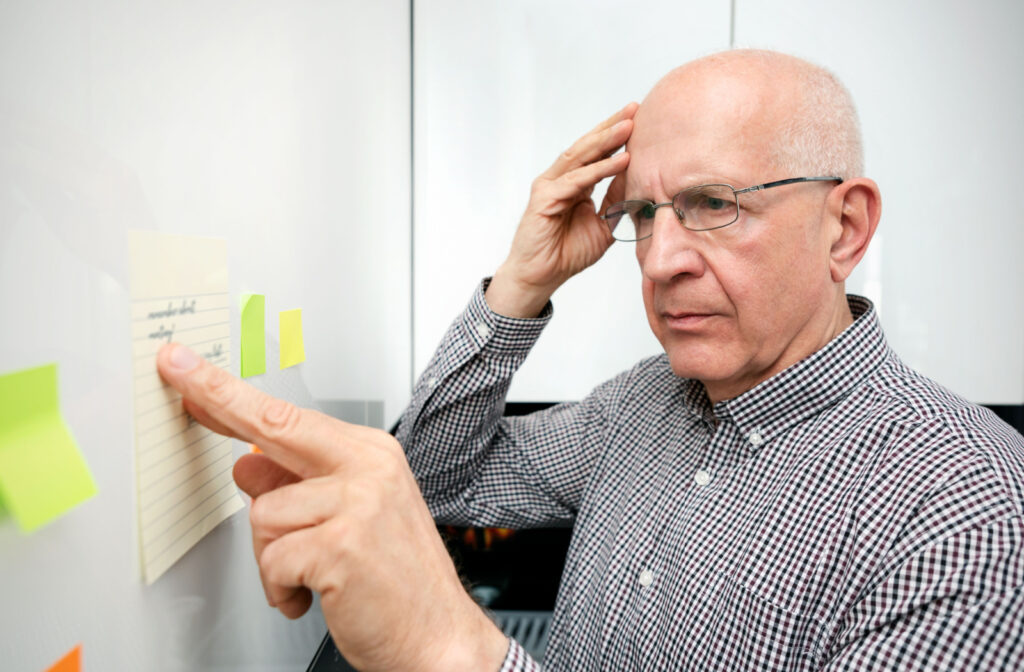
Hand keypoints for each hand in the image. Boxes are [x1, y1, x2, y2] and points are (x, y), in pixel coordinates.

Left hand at [156, 344, 507, 671]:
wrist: (440, 635)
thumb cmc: (399, 581)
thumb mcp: (353, 518)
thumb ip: (301, 486)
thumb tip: (247, 464)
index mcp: (371, 454)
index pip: (289, 417)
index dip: (232, 395)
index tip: (192, 373)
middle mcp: (367, 467)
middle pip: (271, 427)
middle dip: (217, 398)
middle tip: (179, 373)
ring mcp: (357, 502)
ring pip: (262, 514)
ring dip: (274, 558)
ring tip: (313, 577)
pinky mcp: (341, 544)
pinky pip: (273, 561)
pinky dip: (283, 589)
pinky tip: (316, 596)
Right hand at [485, 102, 636, 317]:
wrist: (541, 276)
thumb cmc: (567, 254)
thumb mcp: (603, 225)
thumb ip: (617, 202)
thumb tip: (637, 178)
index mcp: (575, 184)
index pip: (597, 153)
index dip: (616, 136)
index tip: (639, 119)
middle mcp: (561, 180)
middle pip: (588, 146)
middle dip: (612, 127)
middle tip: (634, 108)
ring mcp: (550, 186)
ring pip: (580, 157)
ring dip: (606, 140)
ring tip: (628, 126)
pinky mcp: (544, 199)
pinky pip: (576, 180)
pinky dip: (599, 169)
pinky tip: (619, 160)